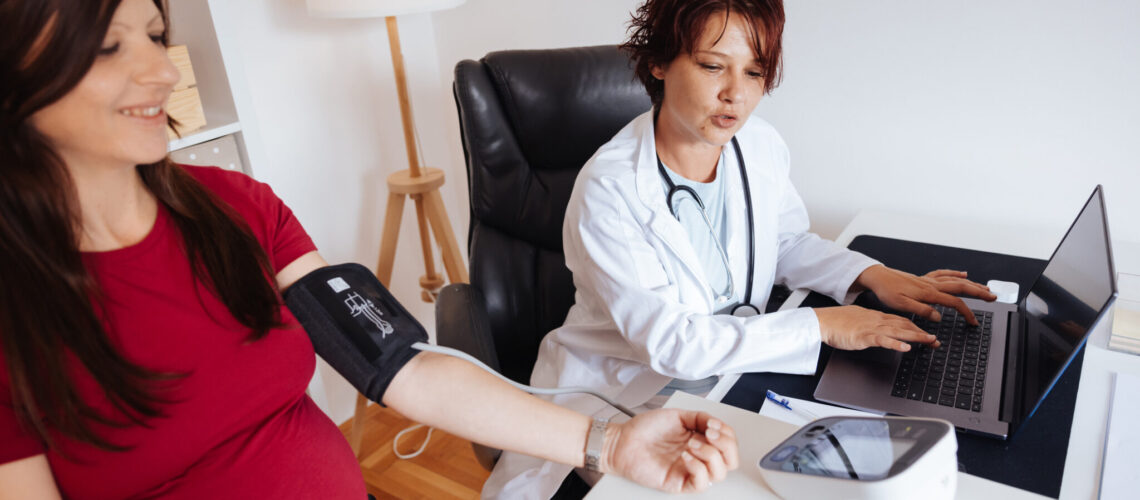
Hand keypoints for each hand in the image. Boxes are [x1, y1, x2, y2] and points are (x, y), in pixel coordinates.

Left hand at [602, 409, 738, 492]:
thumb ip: (700, 417)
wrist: (622, 441)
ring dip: (710, 454)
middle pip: (731, 461)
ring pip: (720, 473)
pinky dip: (697, 467)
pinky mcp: (680, 483)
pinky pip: (701, 483)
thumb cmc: (644, 430)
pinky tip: (685, 455)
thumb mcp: (678, 415)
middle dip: (726, 445)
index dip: (728, 433)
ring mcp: (690, 471)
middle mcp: (699, 457)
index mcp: (701, 440)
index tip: (713, 424)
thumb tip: (716, 423)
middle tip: (709, 434)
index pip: (729, 443)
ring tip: (691, 443)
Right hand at [815, 305, 937, 351]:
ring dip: (916, 336)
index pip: (901, 320)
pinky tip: (906, 348)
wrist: (823, 321)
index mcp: (876, 316)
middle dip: (921, 333)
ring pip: (899, 331)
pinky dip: (896, 344)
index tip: (926, 333)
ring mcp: (872, 328)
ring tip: (930, 341)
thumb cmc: (836, 322)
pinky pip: (883, 340)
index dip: (916, 327)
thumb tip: (878, 329)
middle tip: (935, 340)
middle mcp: (877, 320)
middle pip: (904, 325)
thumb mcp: (858, 319)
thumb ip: (870, 323)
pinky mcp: (864, 336)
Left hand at [854, 265, 996, 324]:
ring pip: (955, 280)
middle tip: (993, 296)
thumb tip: (938, 317)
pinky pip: (943, 274)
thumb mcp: (901, 305)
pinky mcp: (923, 278)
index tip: (974, 322)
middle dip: (979, 292)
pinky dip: (955, 273)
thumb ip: (921, 310)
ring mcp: (928, 280)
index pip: (955, 303)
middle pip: (961, 287)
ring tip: (985, 288)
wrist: (877, 277)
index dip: (967, 313)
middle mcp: (931, 284)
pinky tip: (963, 273)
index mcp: (928, 293)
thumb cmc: (887, 291)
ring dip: (972, 283)